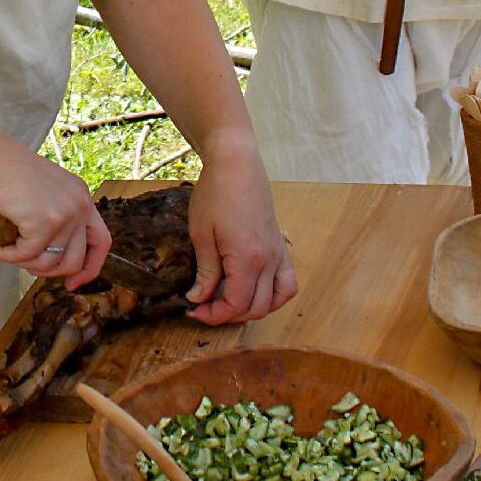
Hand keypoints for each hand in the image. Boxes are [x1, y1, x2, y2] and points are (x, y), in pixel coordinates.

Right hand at [0, 145, 110, 289]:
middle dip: (54, 273)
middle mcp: (80, 205)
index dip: (91, 266)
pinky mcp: (45, 223)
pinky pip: (26, 256)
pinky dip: (7, 256)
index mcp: (81, 195)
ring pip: (50, 263)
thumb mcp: (41, 191)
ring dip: (25, 264)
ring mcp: (65, 215)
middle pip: (78, 259)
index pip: (101, 240)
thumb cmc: (4, 170)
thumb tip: (44, 253)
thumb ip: (51, 216)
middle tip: (31, 271)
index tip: (74, 281)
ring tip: (5, 251)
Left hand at [183, 143, 296, 324]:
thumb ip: (205, 272)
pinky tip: (254, 291)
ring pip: (277, 300)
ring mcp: (279, 254)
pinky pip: (288, 282)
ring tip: (230, 304)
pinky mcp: (281, 246)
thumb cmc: (215, 194)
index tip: (193, 310)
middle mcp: (269, 261)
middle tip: (204, 309)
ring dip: (254, 309)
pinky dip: (275, 295)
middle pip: (256, 308)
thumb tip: (199, 299)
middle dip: (229, 316)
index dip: (213, 315)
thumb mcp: (201, 235)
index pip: (235, 304)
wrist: (236, 164)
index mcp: (247, 259)